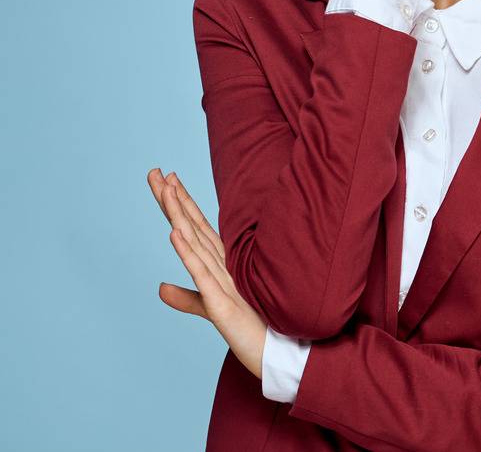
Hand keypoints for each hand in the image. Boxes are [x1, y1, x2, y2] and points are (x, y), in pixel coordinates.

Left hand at [146, 167, 266, 379]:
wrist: (281, 353)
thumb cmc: (254, 326)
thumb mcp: (211, 308)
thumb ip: (187, 296)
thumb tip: (159, 288)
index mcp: (221, 265)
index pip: (195, 228)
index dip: (180, 204)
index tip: (167, 179)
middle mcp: (224, 265)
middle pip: (192, 226)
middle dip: (173, 198)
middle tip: (155, 170)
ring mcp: (225, 281)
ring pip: (196, 242)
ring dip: (180, 215)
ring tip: (166, 188)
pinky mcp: (223, 303)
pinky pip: (202, 274)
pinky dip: (187, 253)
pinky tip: (174, 233)